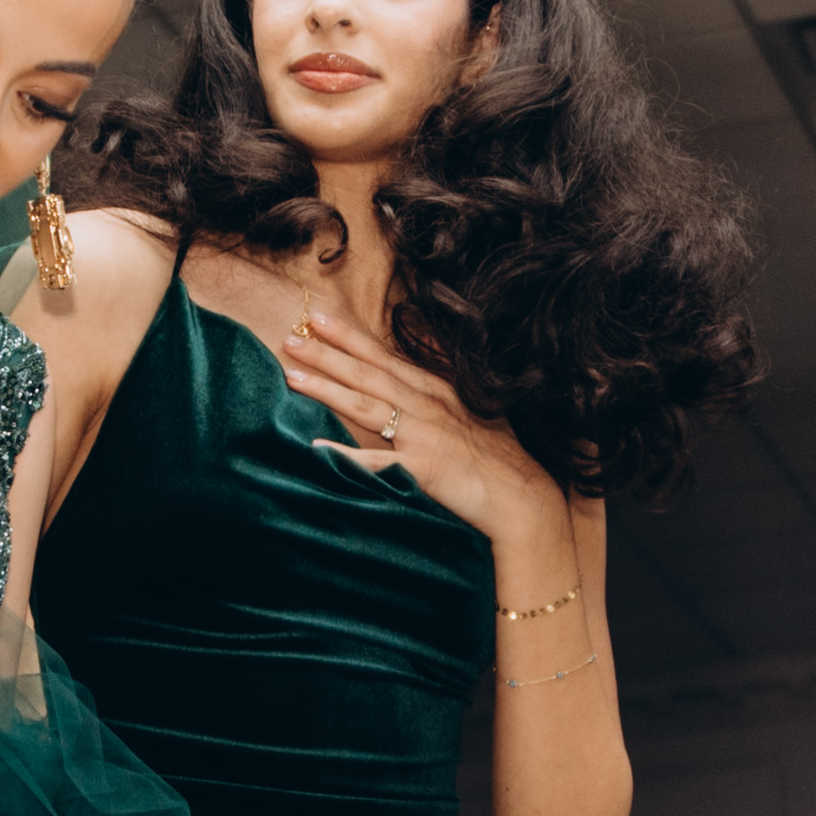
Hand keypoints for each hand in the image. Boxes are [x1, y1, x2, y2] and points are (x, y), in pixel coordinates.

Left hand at [278, 307, 561, 545]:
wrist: (525, 497)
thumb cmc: (501, 459)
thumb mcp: (475, 413)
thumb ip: (443, 396)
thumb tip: (423, 377)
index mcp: (438, 391)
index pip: (386, 358)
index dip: (351, 337)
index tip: (319, 317)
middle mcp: (428, 406)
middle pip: (368, 374)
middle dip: (327, 353)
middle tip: (290, 337)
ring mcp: (425, 434)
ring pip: (366, 405)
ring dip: (327, 388)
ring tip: (292, 375)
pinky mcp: (424, 467)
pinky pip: (377, 461)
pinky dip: (346, 455)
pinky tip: (316, 447)